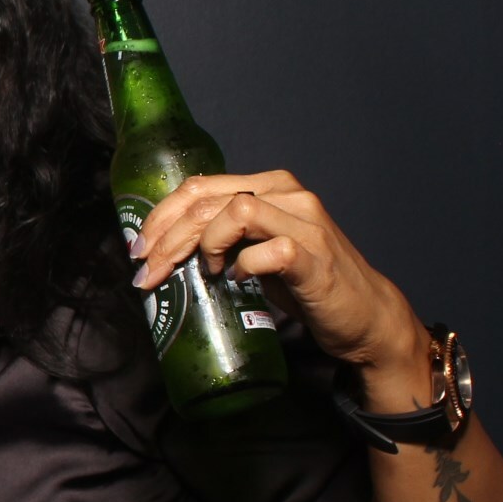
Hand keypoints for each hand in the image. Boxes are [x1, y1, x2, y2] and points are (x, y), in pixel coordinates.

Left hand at [129, 170, 422, 391]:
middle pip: (207, 200)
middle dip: (166, 238)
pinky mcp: (315, 258)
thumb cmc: (307, 283)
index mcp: (270, 187)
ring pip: (233, 214)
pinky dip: (244, 267)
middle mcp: (288, 195)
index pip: (200, 186)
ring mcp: (305, 223)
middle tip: (148, 272)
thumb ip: (225, 237)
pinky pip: (266, 251)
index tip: (139, 249)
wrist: (364, 315)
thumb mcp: (258, 251)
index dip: (160, 216)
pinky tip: (240, 281)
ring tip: (206, 271)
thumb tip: (168, 248)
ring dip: (203, 246)